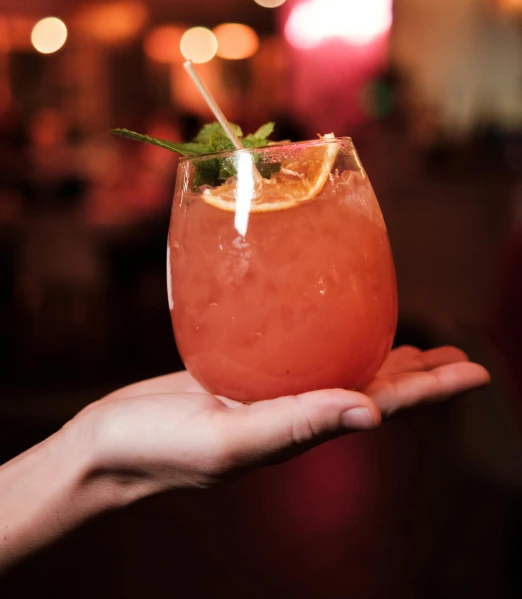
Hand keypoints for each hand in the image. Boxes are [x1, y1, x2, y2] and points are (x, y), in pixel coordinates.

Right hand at [78, 345, 488, 498]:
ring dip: (384, 359)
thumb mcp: (226, 443)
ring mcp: (268, 394)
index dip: (432, 390)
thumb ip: (294, 426)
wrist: (105, 445)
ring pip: (340, 369)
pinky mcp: (243, 375)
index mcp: (297, 431)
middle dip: (421, 375)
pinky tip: (336, 326)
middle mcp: (292, 412)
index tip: (476, 371)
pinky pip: (300, 354)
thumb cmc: (157, 450)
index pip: (381, 405)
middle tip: (461, 353)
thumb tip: (371, 414)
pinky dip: (329, 339)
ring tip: (421, 346)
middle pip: (372, 387)